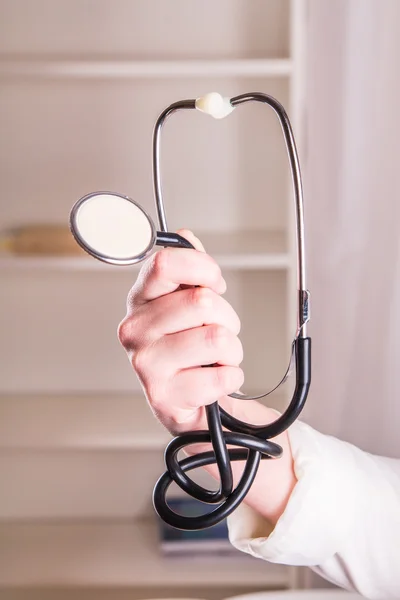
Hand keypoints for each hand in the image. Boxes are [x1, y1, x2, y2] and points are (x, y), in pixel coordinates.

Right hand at [118, 229, 242, 432]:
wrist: (188, 400)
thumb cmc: (189, 347)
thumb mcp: (187, 304)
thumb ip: (188, 268)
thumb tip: (186, 236)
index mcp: (140, 299)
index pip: (165, 263)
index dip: (204, 268)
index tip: (215, 284)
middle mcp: (134, 329)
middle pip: (202, 302)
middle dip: (226, 318)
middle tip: (216, 332)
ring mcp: (146, 365)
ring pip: (217, 338)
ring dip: (231, 351)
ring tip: (214, 359)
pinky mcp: (164, 397)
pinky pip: (223, 376)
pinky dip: (230, 378)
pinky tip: (211, 381)